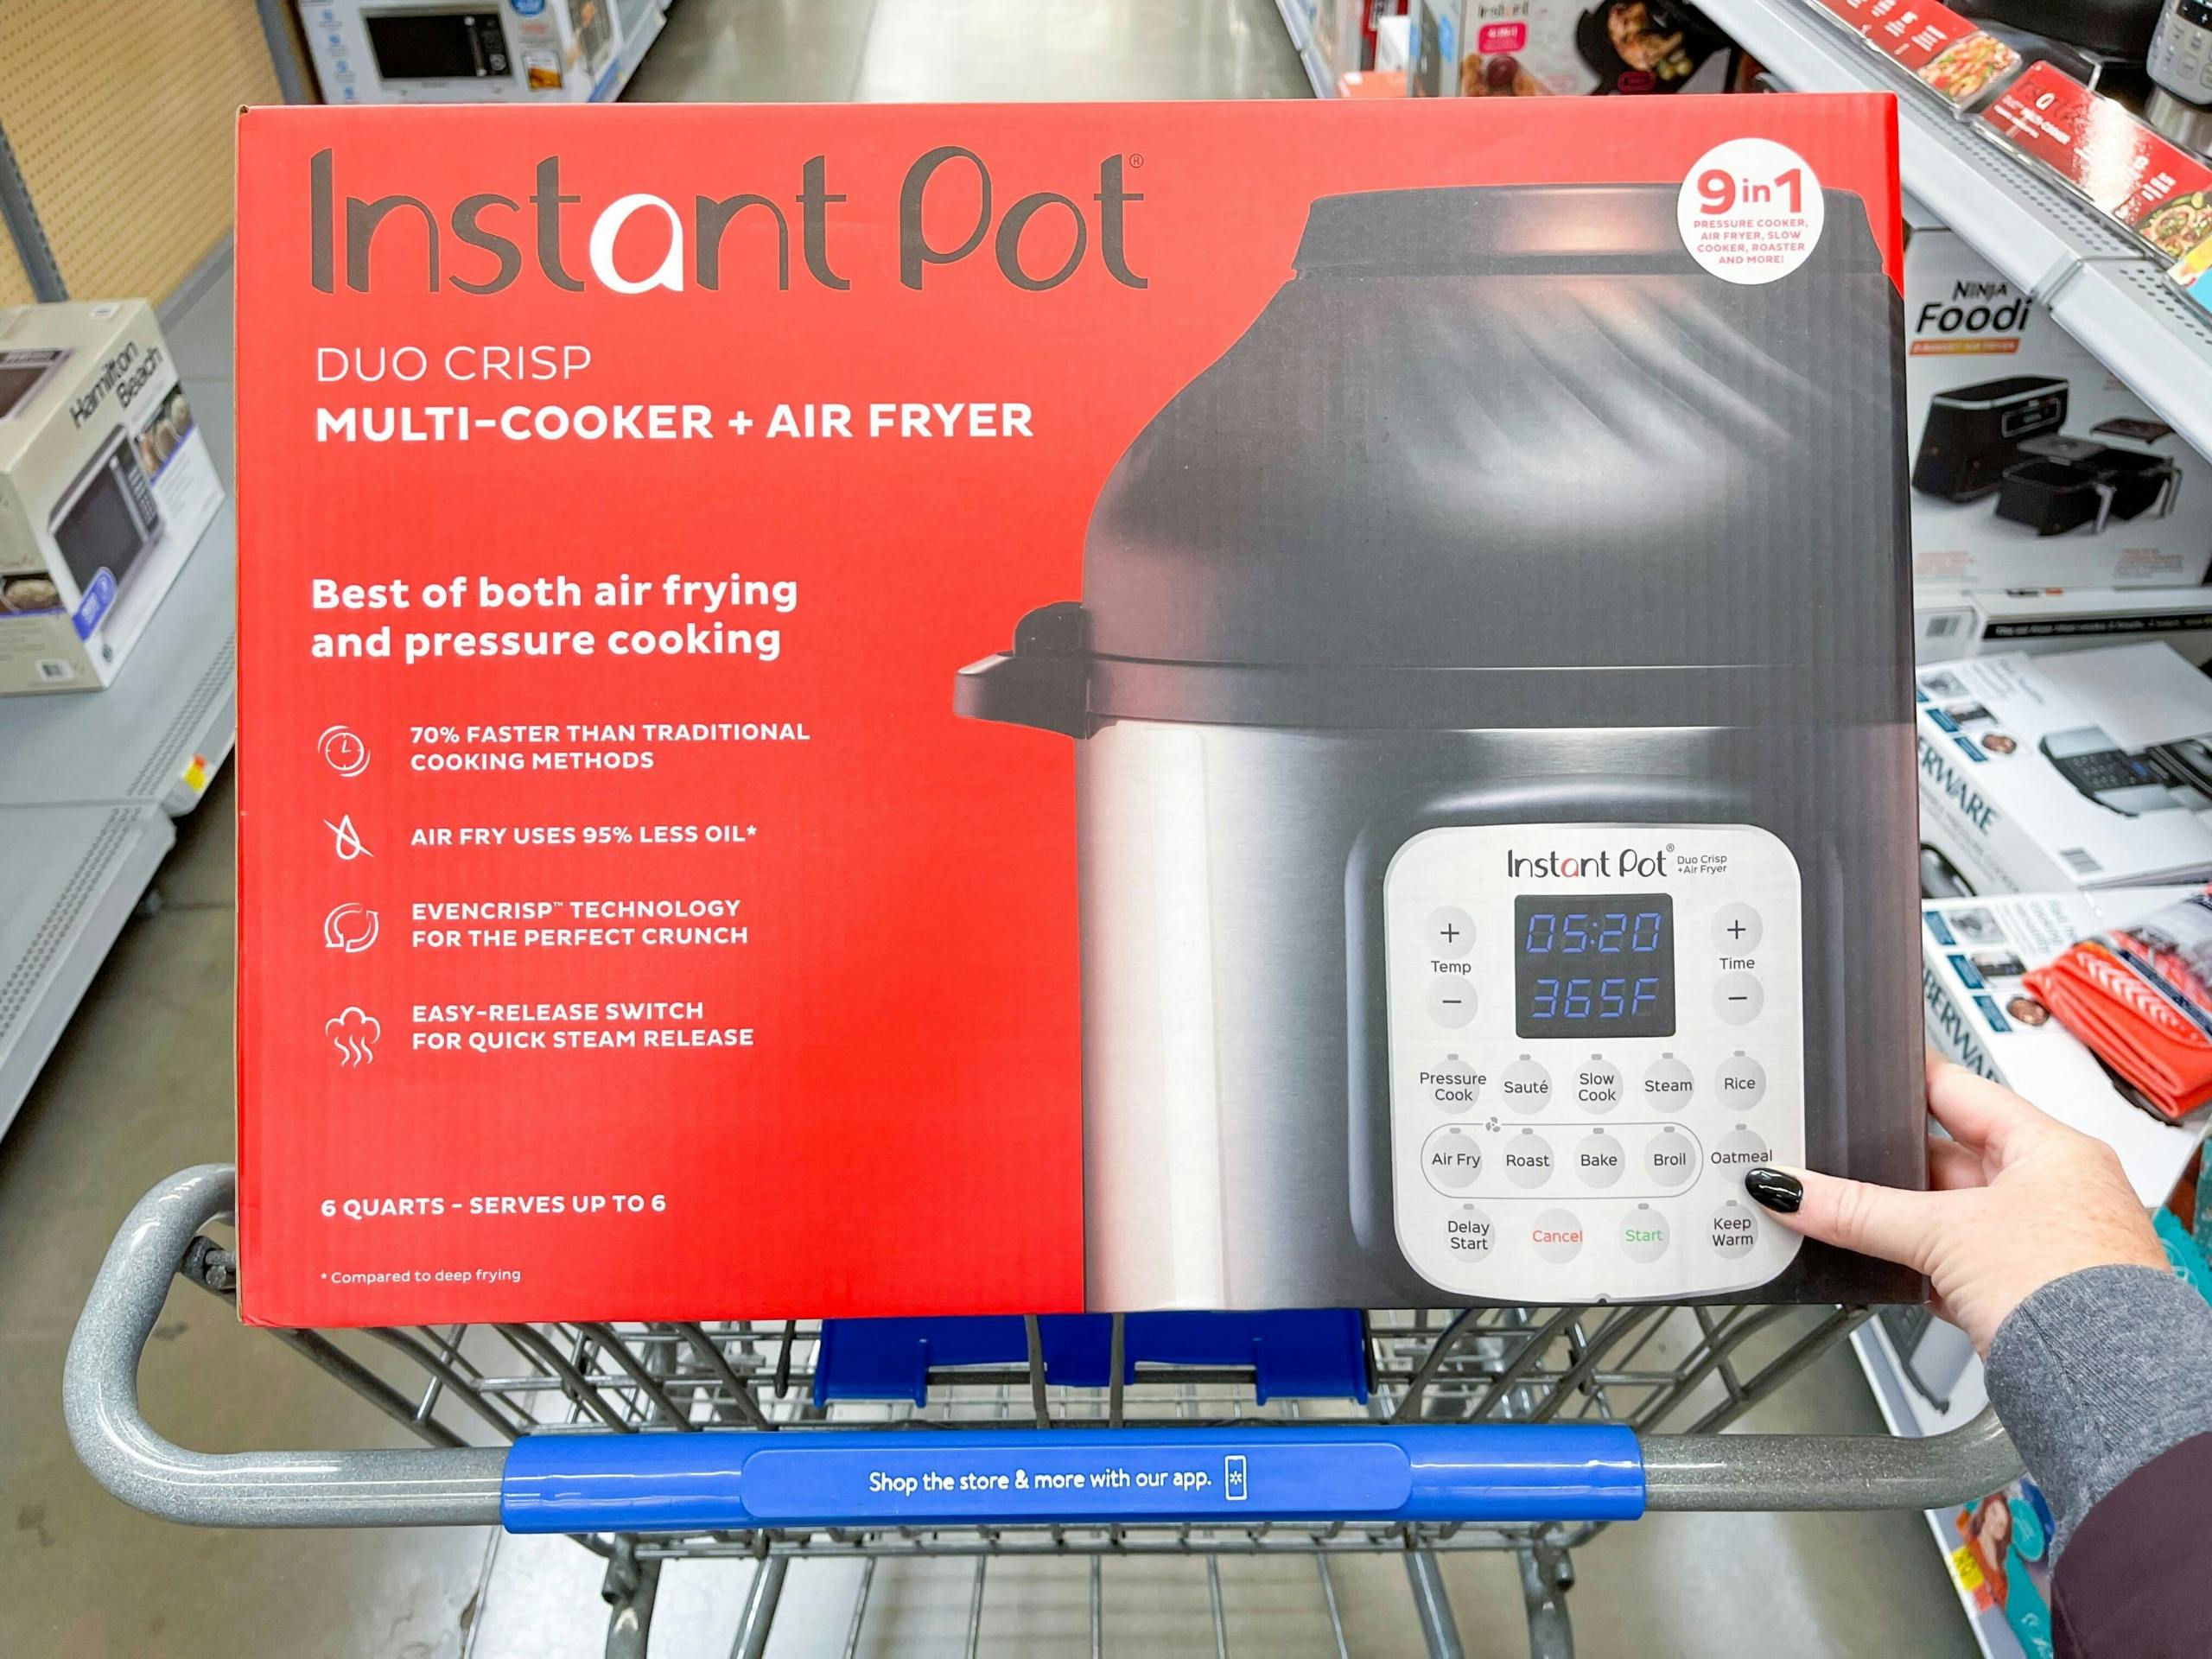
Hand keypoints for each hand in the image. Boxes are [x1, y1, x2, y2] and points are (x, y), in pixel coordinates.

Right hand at [1744, 1053, 2169, 1353]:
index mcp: (2050, 1147)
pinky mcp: (2020, 1292)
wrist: (2105, 1384)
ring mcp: (2038, 1242)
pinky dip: (1917, 1268)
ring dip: (1900, 1223)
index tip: (1858, 1072)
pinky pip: (1952, 1265)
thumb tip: (1789, 1189)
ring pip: (1945, 1217)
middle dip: (1888, 1168)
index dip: (1903, 1080)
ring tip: (1845, 1217)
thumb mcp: (1943, 1232)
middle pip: (1944, 1159)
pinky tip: (1882, 1270)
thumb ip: (1858, 1209)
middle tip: (1829, 1159)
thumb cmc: (2070, 1289)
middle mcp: (2052, 1189)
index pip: (1959, 1090)